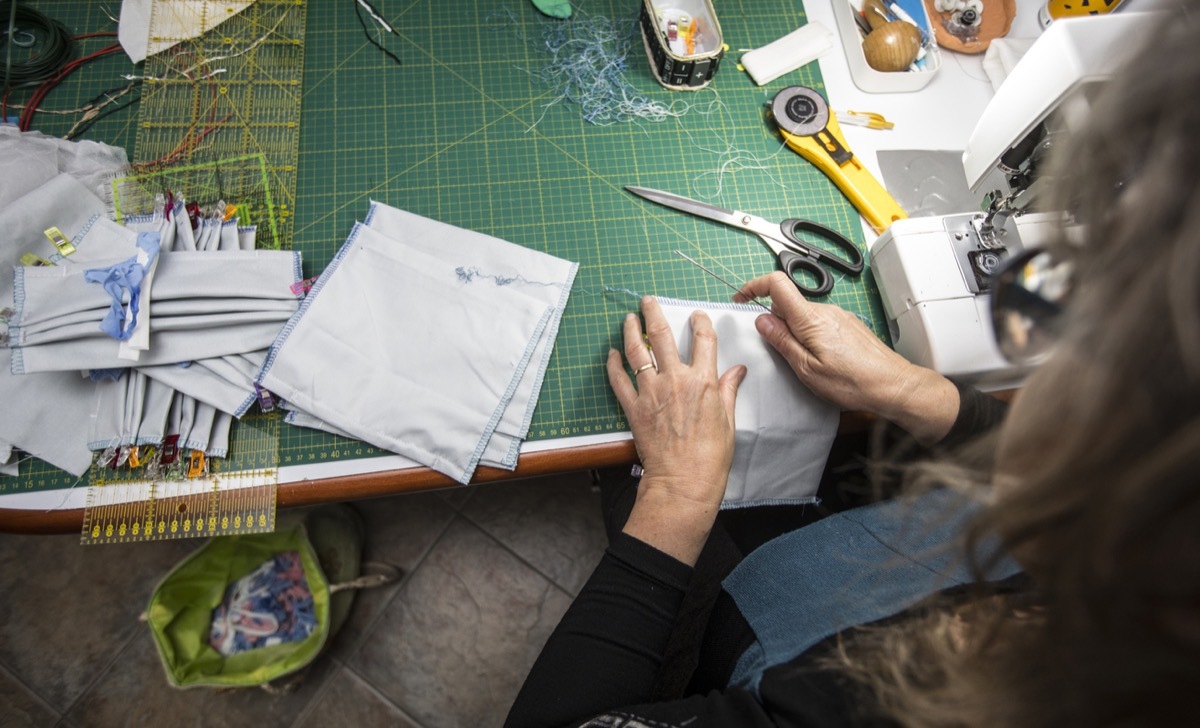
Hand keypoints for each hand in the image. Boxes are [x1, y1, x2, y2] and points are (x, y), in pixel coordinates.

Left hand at [606, 296, 745, 563]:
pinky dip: (613, 364)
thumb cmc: (711, 457)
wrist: (683, 481)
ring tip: (628, 318)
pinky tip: (611, 353)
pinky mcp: (633, 407)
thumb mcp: (728, 421)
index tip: (696, 315)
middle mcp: (675, 379)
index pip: (703, 340)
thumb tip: (738, 371)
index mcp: (703, 381)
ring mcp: (651, 392)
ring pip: (636, 351)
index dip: (700, 322)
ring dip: (631, 331)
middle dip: (654, 313)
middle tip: (648, 301)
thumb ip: (728, 390)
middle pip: (662, 336)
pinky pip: (618, 380)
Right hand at [734, 272, 957, 444]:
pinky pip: (818, 322)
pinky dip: (810, 335)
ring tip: (805, 362)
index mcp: (810, 319)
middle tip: (778, 351)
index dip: (754, 286)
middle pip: (787, 303)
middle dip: (775, 322)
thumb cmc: (853, 382)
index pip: (777, 284)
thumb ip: (782, 341)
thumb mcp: (807, 369)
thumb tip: (762, 321)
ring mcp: (838, 315)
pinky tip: (821, 359)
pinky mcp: (847, 324)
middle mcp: (825, 310)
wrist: (892, 385)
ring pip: (803, 315)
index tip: (742, 299)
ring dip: (794, 332)